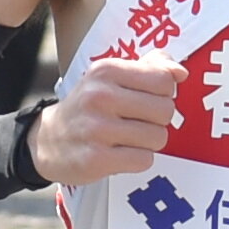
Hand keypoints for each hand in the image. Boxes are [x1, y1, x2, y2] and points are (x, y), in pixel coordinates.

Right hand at [30, 54, 182, 183]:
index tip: (147, 100)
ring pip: (158, 137)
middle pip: (166, 110)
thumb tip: (181, 73)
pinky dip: (138, 160)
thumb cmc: (90, 106)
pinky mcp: (96, 159)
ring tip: (129, 139)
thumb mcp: (112, 77)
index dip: (164, 94)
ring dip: (149, 142)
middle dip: (159, 120)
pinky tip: (121, 154)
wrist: (47, 140)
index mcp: (106, 70)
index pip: (164, 80)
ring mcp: (97, 128)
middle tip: (139, 122)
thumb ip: (150, 67)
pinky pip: (144, 160)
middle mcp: (100, 96)